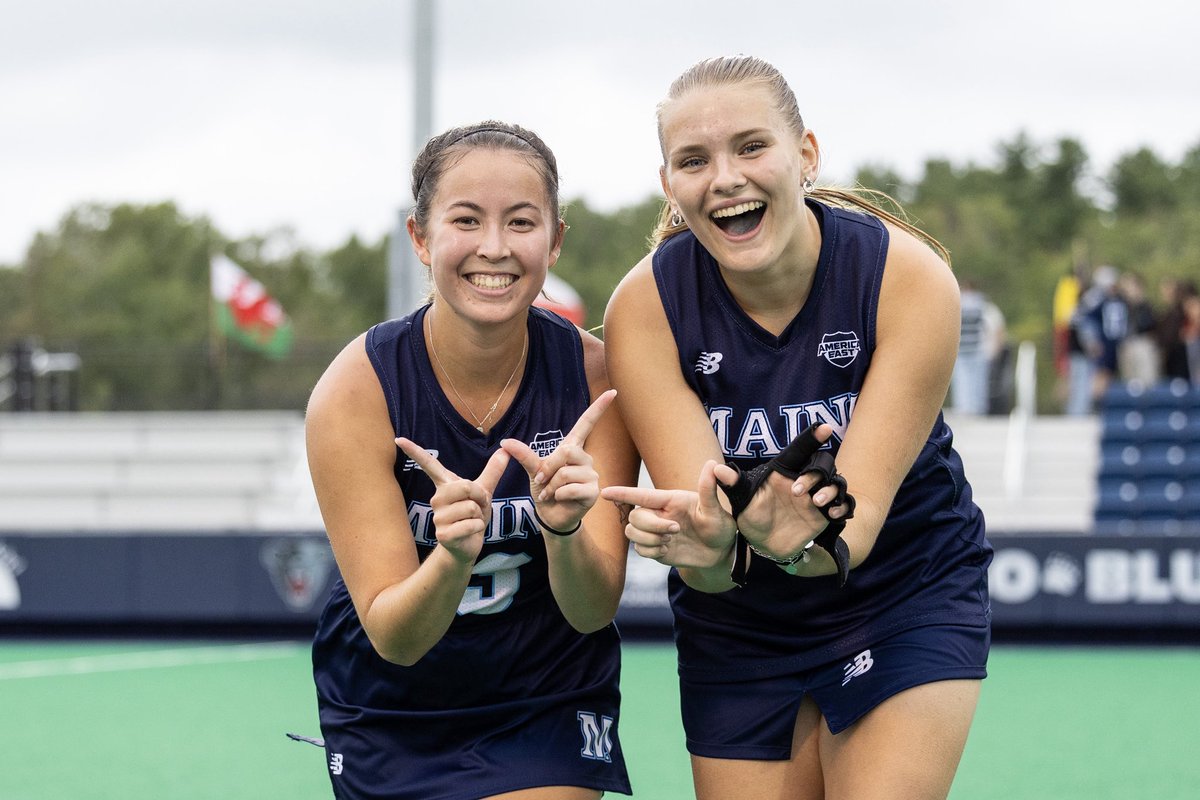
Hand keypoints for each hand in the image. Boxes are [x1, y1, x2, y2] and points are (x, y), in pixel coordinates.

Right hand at [394, 438, 510, 563]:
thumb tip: (506, 450)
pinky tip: (469, 532)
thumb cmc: (472, 516)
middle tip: (478, 507)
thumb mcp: (483, 492)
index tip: (399, 439)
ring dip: (480, 516)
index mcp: (445, 486)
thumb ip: (493, 471)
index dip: (414, 451)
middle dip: (481, 498)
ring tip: (471, 521)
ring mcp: (438, 517)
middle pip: (467, 486)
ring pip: (471, 507)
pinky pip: (470, 525)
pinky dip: (478, 528)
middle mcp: (437, 498)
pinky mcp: (443, 534)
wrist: (468, 545)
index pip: (429, 465)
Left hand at [501, 388, 614, 532]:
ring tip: (550, 493)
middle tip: (542, 481)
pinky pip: (571, 488)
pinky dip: (558, 495)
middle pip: (567, 452)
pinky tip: (559, 499)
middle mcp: (585, 459)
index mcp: (572, 449)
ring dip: (551, 485)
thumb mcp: (533, 471)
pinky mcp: (593, 492)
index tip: (613, 391)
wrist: (550, 515)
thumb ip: (524, 456)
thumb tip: (505, 442)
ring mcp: (591, 475)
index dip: (599, 408)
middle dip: (549, 468)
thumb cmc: (545, 490)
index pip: (587, 424)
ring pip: (566, 473)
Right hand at [601, 459, 736, 568]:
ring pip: (632, 532)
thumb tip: (712, 463)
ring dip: (649, 539)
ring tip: (670, 540)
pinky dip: (651, 551)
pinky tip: (668, 550)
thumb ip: (709, 489)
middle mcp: (659, 513)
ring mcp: (655, 531)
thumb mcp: (716, 509)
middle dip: (651, 525)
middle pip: (635, 515)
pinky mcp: (655, 548)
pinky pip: (639, 549)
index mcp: (670, 499)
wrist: (721, 552)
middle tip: (675, 529)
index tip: (604, 492)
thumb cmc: (720, 526)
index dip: (622, 493)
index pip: (641, 494)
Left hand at [729, 424, 851, 557]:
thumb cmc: (752, 516)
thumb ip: (733, 484)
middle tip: (797, 491)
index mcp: (784, 472)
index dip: (812, 437)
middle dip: (815, 473)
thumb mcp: (741, 501)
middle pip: (822, 464)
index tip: (825, 428)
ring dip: (830, 489)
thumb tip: (716, 469)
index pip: (800, 450)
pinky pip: (844, 505)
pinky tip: (832, 514)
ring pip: (836, 482)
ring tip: (817, 502)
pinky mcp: (826, 514)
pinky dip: (842, 507)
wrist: (763, 545)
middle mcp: (804, 480)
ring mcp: (817, 497)